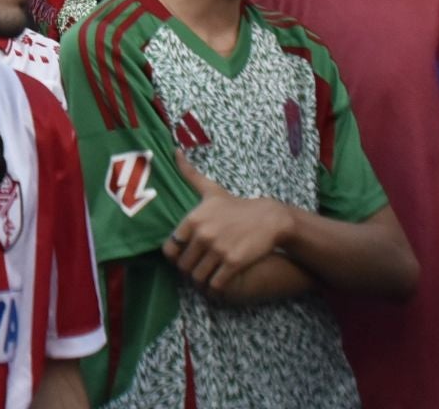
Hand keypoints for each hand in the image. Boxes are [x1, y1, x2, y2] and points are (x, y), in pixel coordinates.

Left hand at [163, 148, 292, 296]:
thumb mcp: (211, 190)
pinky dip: (215, 287)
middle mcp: (203, 234)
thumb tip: (174, 151)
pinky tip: (219, 282)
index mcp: (193, 219)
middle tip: (198, 268)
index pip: (169, 249)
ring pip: (197, 278)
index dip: (175, 257)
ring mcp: (218, 249)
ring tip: (207, 276)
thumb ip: (190, 174)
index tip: (185, 256)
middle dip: (189, 270)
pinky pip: (215, 284)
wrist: (269, 218)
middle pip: (183, 266)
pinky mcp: (233, 263)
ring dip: (201, 281)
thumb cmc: (237, 206)